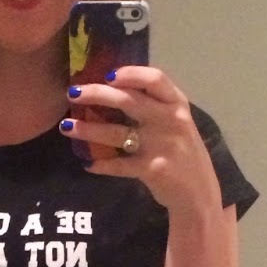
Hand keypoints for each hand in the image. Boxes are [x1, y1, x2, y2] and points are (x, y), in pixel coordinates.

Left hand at [63, 66, 222, 214]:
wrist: (199, 193)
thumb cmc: (182, 152)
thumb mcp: (177, 122)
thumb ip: (154, 105)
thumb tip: (111, 88)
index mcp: (177, 104)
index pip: (155, 79)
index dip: (129, 74)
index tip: (106, 74)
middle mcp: (171, 120)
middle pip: (128, 100)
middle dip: (96, 94)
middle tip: (73, 93)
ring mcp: (162, 145)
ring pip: (117, 133)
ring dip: (88, 129)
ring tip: (66, 127)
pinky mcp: (152, 169)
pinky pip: (119, 164)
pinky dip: (101, 164)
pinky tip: (88, 164)